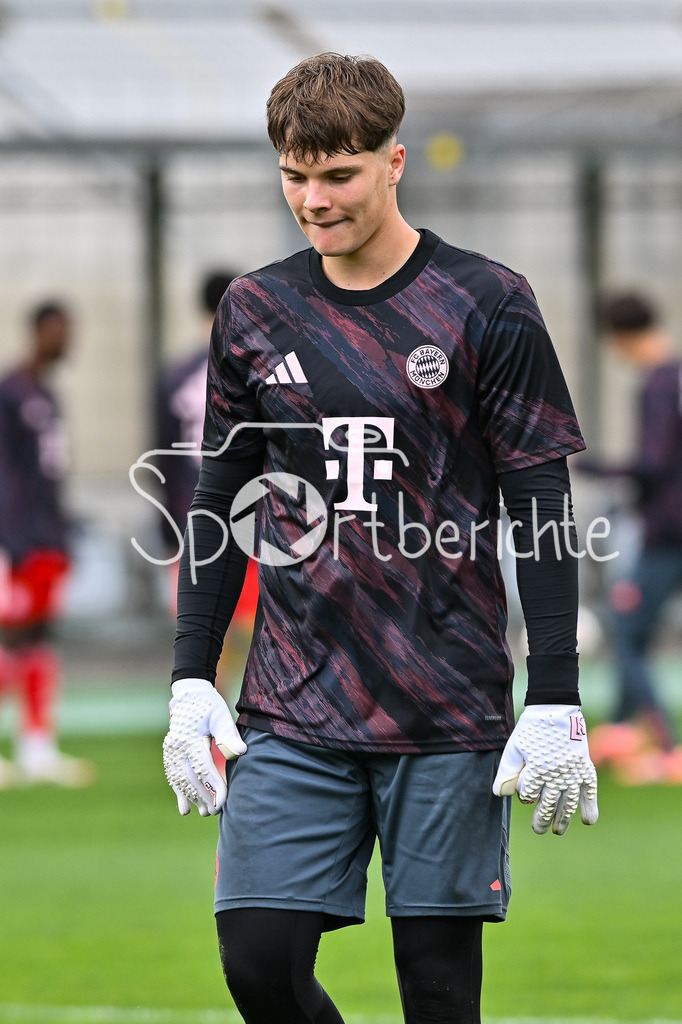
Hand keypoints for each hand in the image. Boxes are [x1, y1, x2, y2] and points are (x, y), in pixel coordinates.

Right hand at [163, 678, 246, 816]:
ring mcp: (170, 751)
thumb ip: (228, 734)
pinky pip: (173, 777)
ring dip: (191, 799)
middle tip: (216, 812)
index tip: (223, 801)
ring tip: (204, 813)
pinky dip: (179, 793)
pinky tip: (185, 808)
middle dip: (203, 797)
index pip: (202, 767)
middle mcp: (176, 747)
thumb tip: (241, 752)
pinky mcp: (170, 754)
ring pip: (180, 781)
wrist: (189, 695)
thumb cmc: (208, 705)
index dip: (213, 786)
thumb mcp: (220, 715)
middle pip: (190, 778)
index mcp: (189, 738)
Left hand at [492, 704, 598, 834]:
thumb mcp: (514, 747)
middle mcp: (556, 775)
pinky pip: (589, 791)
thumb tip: (499, 794)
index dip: (525, 795)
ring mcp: (572, 772)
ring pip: (568, 803)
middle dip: (542, 819)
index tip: (525, 792)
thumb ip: (507, 771)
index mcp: (536, 769)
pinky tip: (588, 820)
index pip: (528, 794)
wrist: (556, 708)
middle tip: (538, 829)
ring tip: (558, 830)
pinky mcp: (585, 767)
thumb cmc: (532, 728)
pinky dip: (590, 806)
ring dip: (563, 819)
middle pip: (548, 805)